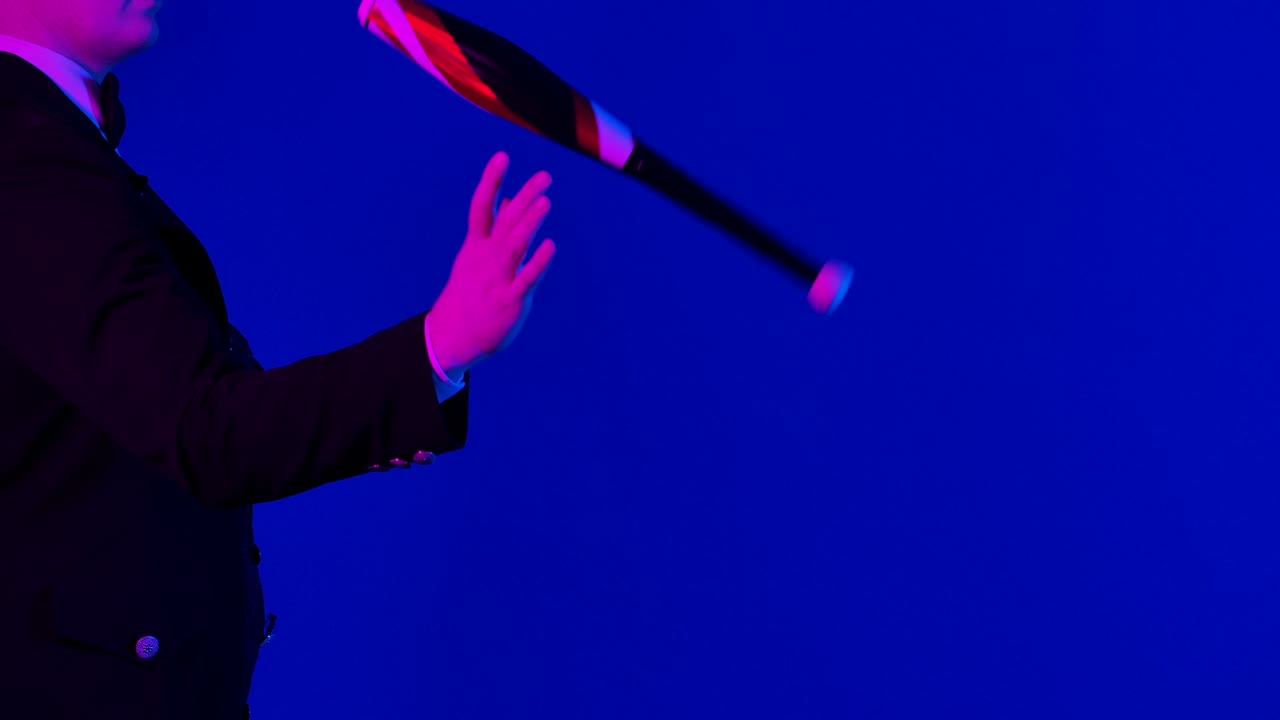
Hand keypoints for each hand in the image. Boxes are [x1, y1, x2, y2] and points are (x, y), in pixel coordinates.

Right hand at [427, 152, 556, 374]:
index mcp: (477, 246)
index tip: (501, 156)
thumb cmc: (469, 294)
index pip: (482, 207)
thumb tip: (511, 199)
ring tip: (546, 202)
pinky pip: (526, 278)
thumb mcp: (477, 257)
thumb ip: (496, 228)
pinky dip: (537, 262)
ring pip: (515, 245)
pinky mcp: (510, 300)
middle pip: (506, 222)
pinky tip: (550, 245)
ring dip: (529, 223)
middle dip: (525, 198)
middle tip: (544, 177)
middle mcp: (486, 258)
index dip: (491, 181)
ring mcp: (498, 279)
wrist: (450, 337)